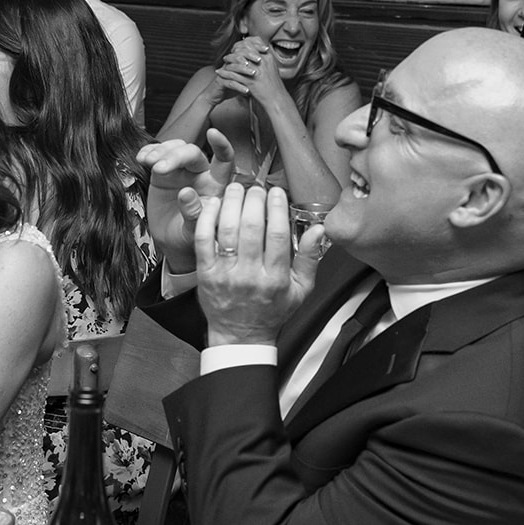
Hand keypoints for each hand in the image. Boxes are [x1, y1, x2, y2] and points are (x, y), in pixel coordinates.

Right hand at [139, 128, 235, 271]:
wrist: (170, 243)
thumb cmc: (188, 238)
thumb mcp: (193, 232)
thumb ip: (193, 213)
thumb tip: (186, 193)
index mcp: (216, 187)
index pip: (224, 161)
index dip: (222, 145)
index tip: (213, 134)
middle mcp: (200, 175)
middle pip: (192, 153)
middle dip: (175, 156)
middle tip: (158, 168)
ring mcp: (181, 171)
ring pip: (175, 149)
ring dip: (160, 151)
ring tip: (147, 162)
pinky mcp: (163, 172)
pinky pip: (158, 153)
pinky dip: (149, 151)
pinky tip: (142, 158)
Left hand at [194, 183, 324, 346]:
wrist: (240, 336)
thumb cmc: (271, 311)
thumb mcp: (301, 290)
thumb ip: (310, 258)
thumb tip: (319, 229)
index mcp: (275, 278)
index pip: (278, 236)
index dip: (278, 209)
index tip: (277, 192)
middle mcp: (250, 275)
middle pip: (252, 228)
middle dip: (254, 201)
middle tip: (256, 188)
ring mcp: (225, 274)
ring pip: (228, 230)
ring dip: (231, 203)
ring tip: (236, 189)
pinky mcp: (206, 273)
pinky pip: (204, 240)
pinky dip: (208, 218)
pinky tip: (214, 204)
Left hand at [214, 36, 282, 105]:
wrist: (276, 98)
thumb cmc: (274, 84)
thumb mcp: (271, 66)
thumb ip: (264, 57)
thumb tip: (256, 50)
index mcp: (268, 57)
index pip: (254, 42)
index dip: (244, 43)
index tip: (238, 46)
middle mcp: (262, 61)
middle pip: (245, 48)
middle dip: (235, 49)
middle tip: (230, 52)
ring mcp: (256, 71)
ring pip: (238, 60)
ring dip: (229, 59)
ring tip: (224, 60)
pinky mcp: (249, 81)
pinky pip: (233, 74)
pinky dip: (225, 72)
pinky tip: (220, 73)